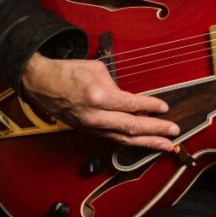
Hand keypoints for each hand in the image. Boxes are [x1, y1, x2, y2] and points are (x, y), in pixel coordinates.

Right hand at [21, 52, 178, 150]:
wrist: (42, 83)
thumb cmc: (70, 73)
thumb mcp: (98, 70)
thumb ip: (118, 87)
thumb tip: (134, 102)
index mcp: (98, 97)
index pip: (131, 105)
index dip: (150, 107)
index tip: (165, 108)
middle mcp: (95, 116)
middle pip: (131, 127)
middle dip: (156, 131)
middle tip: (174, 131)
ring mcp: (90, 127)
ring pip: (123, 139)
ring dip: (147, 143)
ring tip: (166, 145)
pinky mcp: (88, 132)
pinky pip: (113, 139)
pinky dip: (131, 142)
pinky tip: (145, 143)